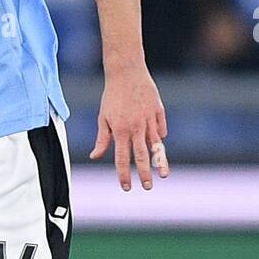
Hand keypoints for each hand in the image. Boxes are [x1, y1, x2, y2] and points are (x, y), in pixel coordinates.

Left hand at [90, 64, 168, 190]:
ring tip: (163, 175)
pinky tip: (158, 143)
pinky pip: (161, 129)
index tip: (126, 187)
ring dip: (160, 162)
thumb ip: (102, 139)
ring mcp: (149, 119)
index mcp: (120, 130)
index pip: (122, 158)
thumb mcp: (103, 118)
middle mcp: (136, 127)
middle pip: (141, 155)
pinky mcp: (159, 111)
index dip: (124, 174)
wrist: (127, 72)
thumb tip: (95, 157)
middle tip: (147, 187)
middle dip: (145, 174)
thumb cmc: (112, 96)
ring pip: (156, 145)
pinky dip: (159, 137)